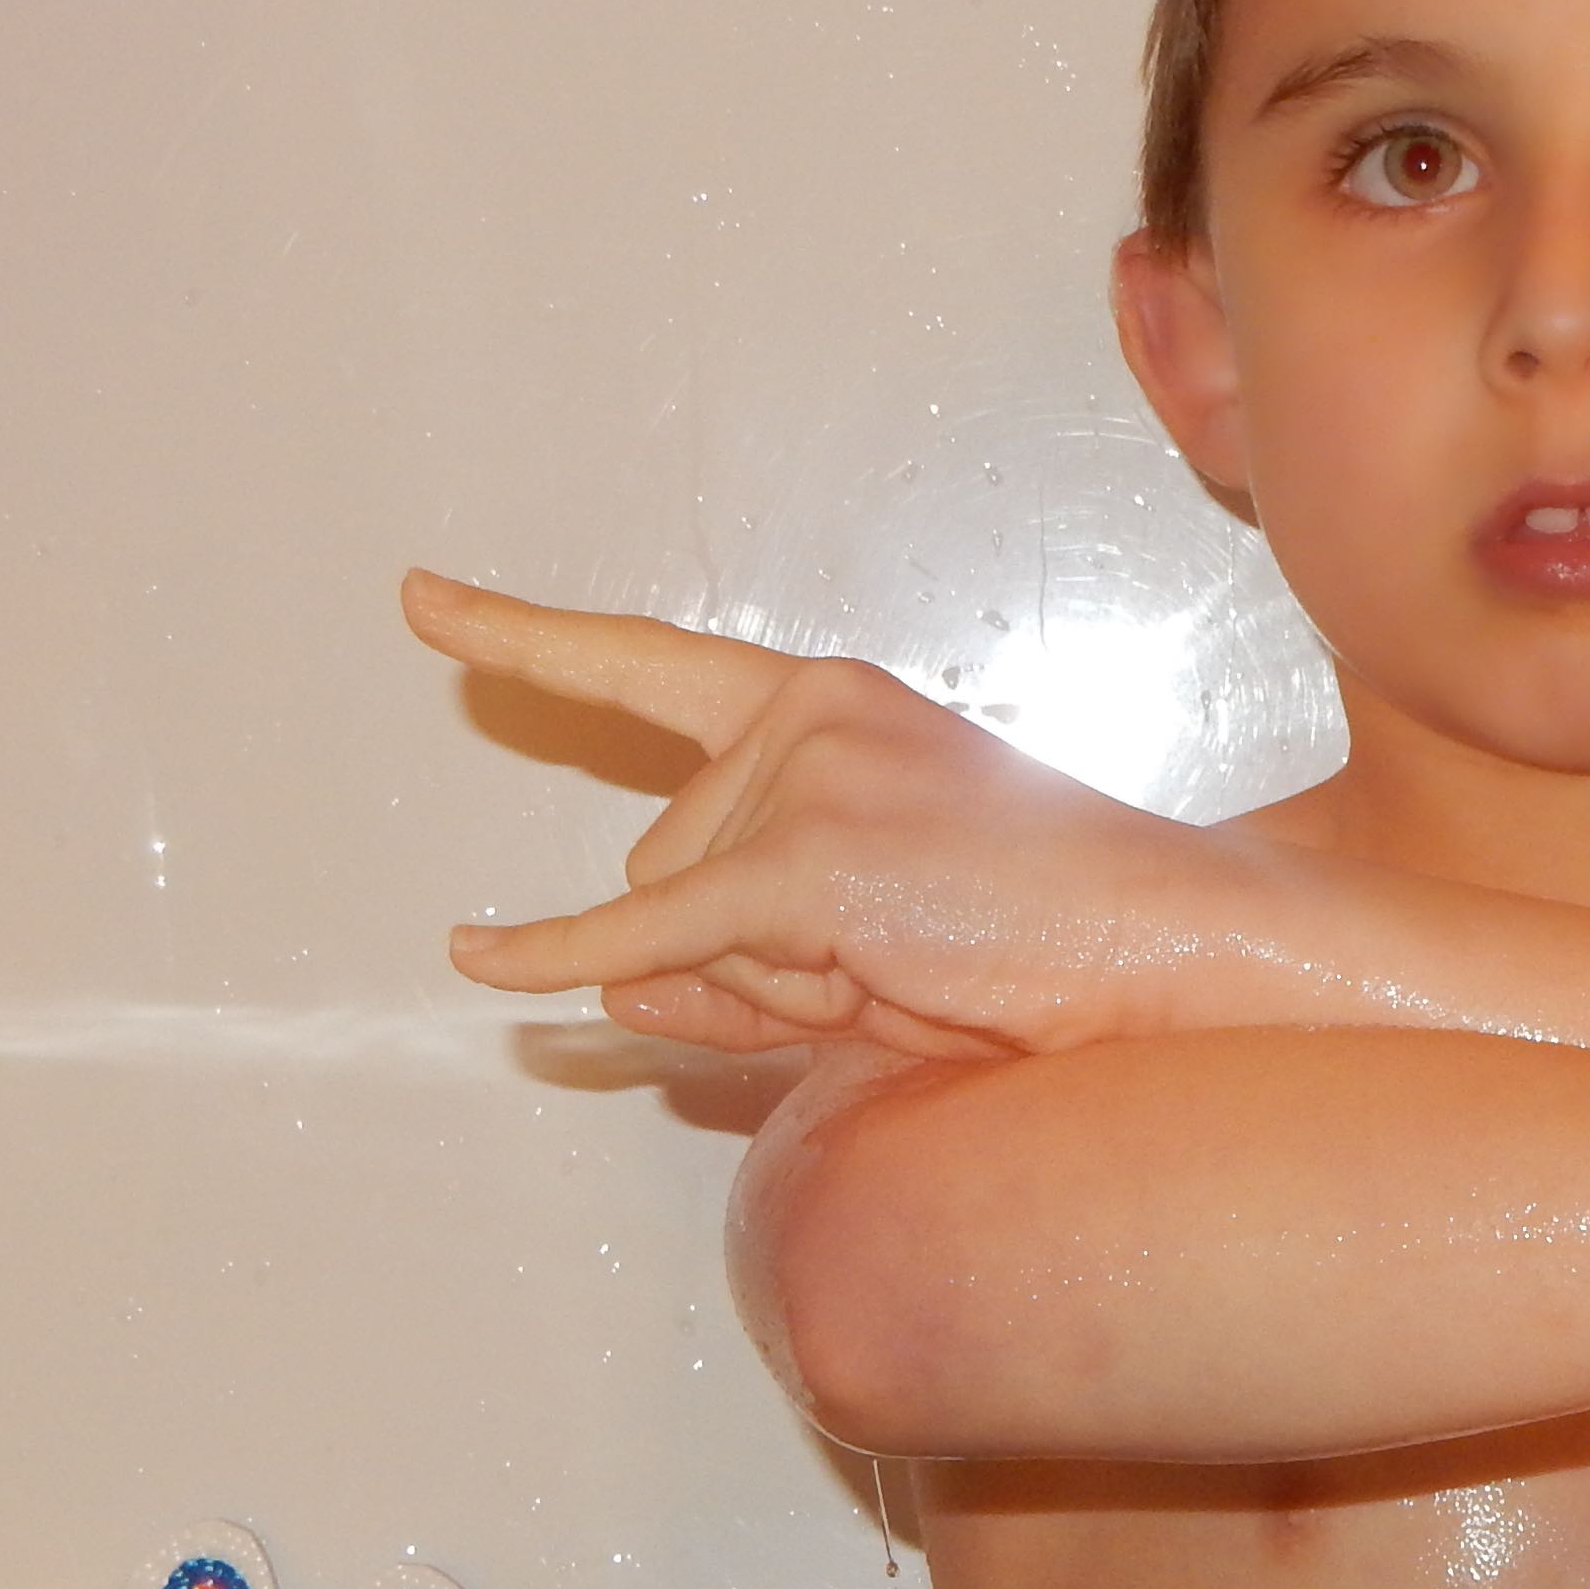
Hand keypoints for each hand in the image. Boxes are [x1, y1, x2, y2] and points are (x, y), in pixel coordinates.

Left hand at [413, 572, 1235, 1057]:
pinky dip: (559, 954)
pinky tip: (484, 964)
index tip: (425, 605)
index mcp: (835, 704)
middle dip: (744, 938)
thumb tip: (607, 983)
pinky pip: (648, 931)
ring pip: (676, 914)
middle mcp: (807, 716)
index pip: (653, 668)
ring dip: (771, 975)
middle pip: (666, 856)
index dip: (531, 643)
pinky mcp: (802, 865)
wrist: (1164, 948)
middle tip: (900, 954)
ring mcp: (803, 781)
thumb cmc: (1053, 942)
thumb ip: (740, 960)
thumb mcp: (879, 933)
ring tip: (914, 964)